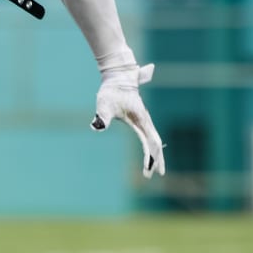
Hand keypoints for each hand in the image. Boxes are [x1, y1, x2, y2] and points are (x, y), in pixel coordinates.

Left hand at [91, 63, 164, 177]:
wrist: (118, 77)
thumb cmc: (111, 91)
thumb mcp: (104, 104)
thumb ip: (102, 116)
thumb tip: (95, 126)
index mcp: (141, 119)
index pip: (150, 141)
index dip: (151, 156)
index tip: (148, 170)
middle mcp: (145, 121)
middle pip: (156, 144)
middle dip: (156, 160)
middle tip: (154, 176)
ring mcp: (144, 121)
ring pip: (154, 141)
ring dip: (155, 156)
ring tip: (153, 171)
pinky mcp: (140, 120)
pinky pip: (148, 137)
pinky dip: (150, 148)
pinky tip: (149, 156)